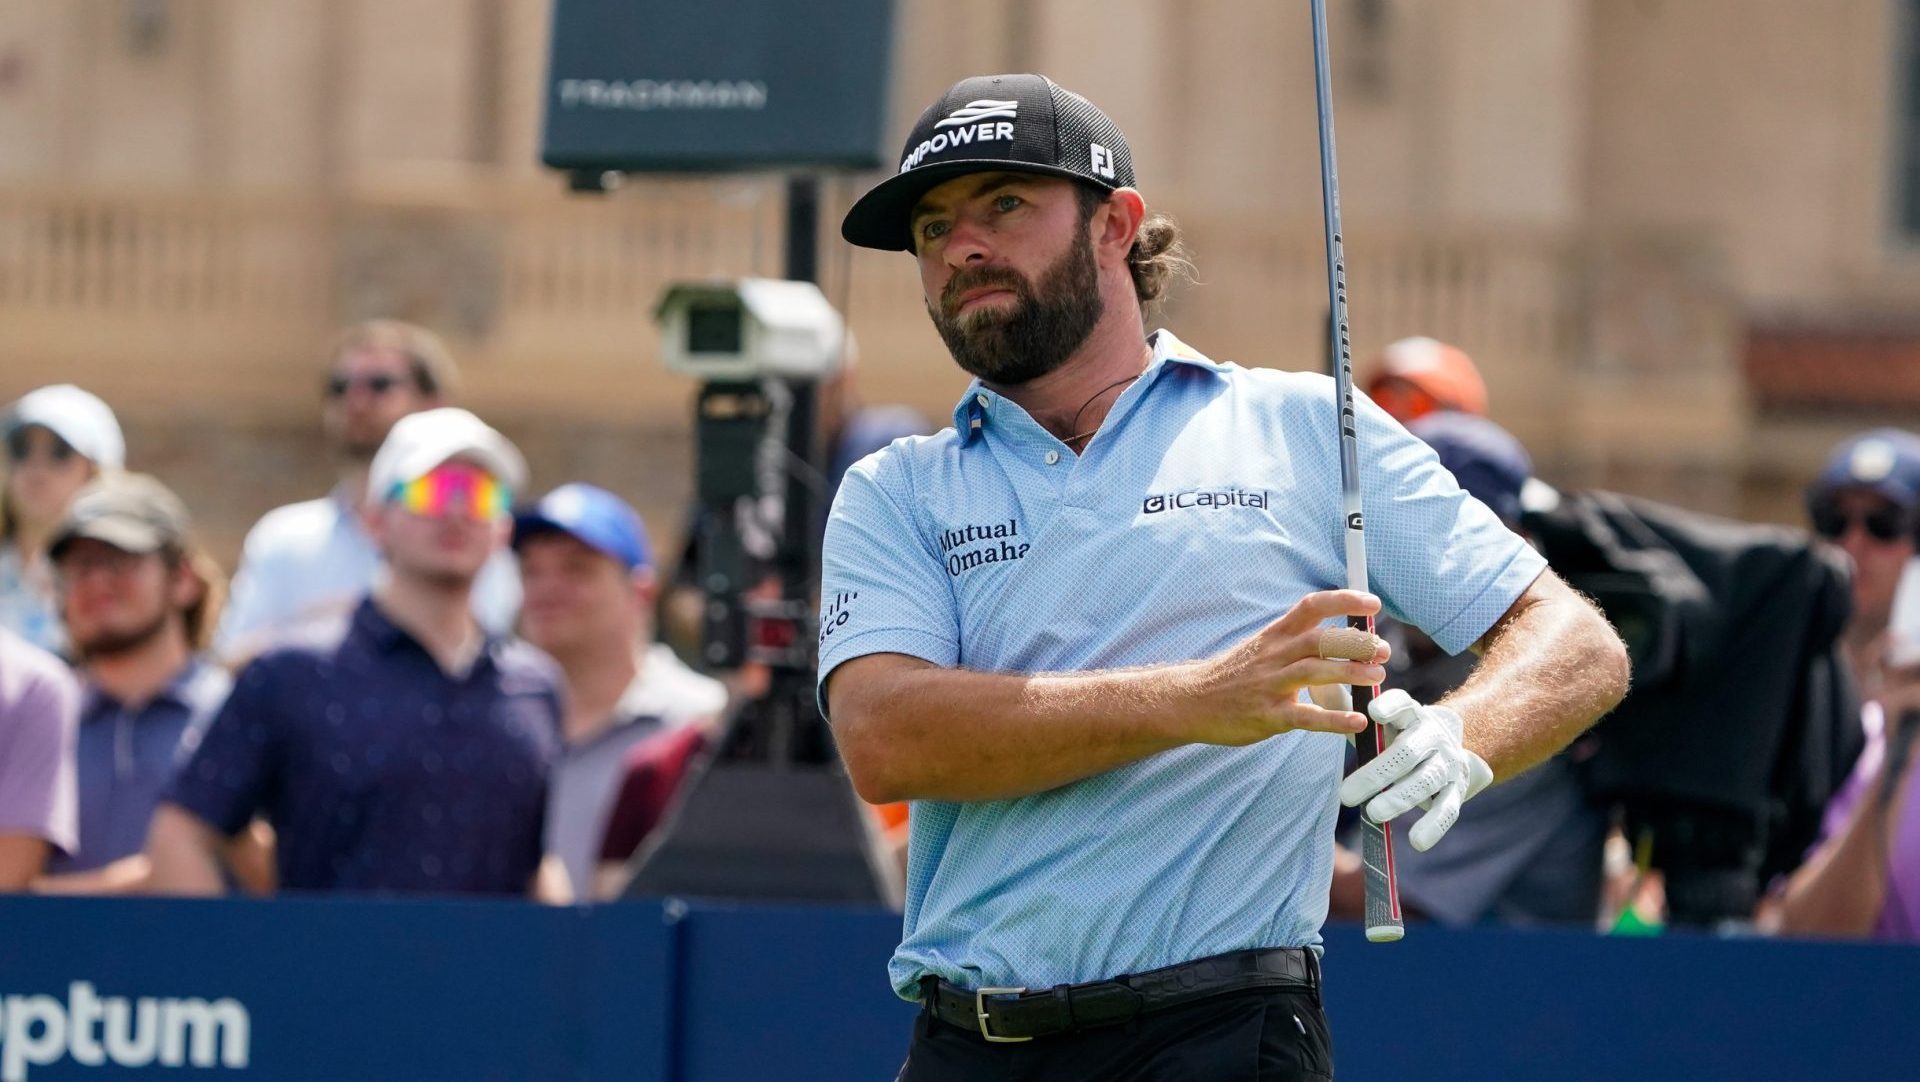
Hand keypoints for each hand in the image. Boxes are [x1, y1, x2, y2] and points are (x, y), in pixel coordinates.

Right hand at [1184, 590, 1389, 745]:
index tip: (1372, 604)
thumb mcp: (1262, 648)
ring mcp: (1270, 685)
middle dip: (1356, 643)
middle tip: (1382, 651)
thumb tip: (1344, 640)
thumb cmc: (1233, 675)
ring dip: (1350, 673)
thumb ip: (1297, 643)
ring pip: (1314, 672)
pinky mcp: (1269, 716)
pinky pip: (1305, 717)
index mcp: (1275, 636)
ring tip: (1377, 677)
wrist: (1190, 701)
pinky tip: (1357, 722)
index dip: (1344, 601)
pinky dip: (1334, 721)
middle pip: (1320, 640)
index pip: (1311, 607)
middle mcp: (1274, 655)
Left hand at [1338, 688, 1492, 851]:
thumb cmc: (1395, 734)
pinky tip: (1417, 842)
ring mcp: (1448, 763)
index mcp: (1411, 713)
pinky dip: (1434, 825)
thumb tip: (1314, 687)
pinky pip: (1448, 808)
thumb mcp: (1374, 720)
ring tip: (1373, 814)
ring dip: (1400, 798)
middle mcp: (1432, 736)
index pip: (1403, 704)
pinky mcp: (1457, 789)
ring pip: (1426, 780)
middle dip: (1377, 773)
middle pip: (1406, 752)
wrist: (1449, 746)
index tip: (1373, 712)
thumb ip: (1344, 705)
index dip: (1390, 706)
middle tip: (1346, 794)